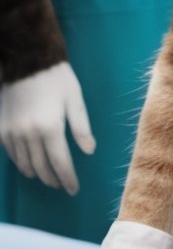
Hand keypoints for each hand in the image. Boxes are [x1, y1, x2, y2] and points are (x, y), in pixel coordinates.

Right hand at [0, 63, 95, 193]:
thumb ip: (81, 127)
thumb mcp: (75, 100)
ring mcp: (12, 132)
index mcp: (50, 128)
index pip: (60, 163)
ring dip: (36, 173)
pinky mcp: (1, 127)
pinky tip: (26, 164)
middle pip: (41, 166)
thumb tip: (89, 151)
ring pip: (23, 162)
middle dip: (52, 179)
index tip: (73, 189)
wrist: (26, 59)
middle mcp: (29, 134)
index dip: (67, 178)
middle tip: (60, 185)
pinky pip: (10, 152)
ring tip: (45, 177)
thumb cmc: (55, 77)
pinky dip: (19, 162)